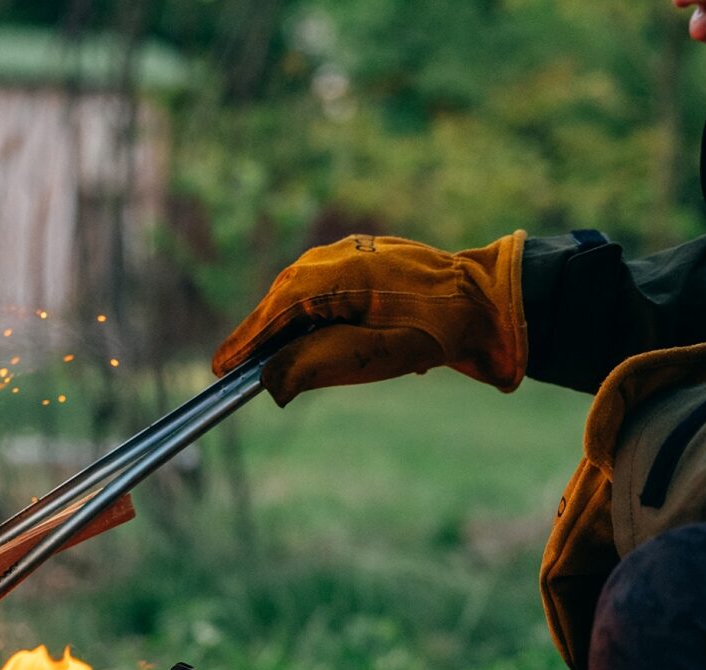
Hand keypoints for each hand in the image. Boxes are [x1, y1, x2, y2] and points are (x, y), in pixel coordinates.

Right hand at [212, 231, 528, 405]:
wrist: (485, 302)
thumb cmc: (431, 331)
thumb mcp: (370, 357)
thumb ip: (313, 367)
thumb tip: (267, 382)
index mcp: (331, 275)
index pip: (274, 313)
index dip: (244, 343)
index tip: (219, 368)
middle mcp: (335, 255)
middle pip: (282, 300)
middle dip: (262, 334)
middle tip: (238, 368)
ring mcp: (351, 250)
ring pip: (302, 292)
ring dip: (288, 325)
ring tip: (274, 358)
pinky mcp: (366, 257)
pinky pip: (324, 286)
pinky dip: (312, 313)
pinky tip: (316, 336)